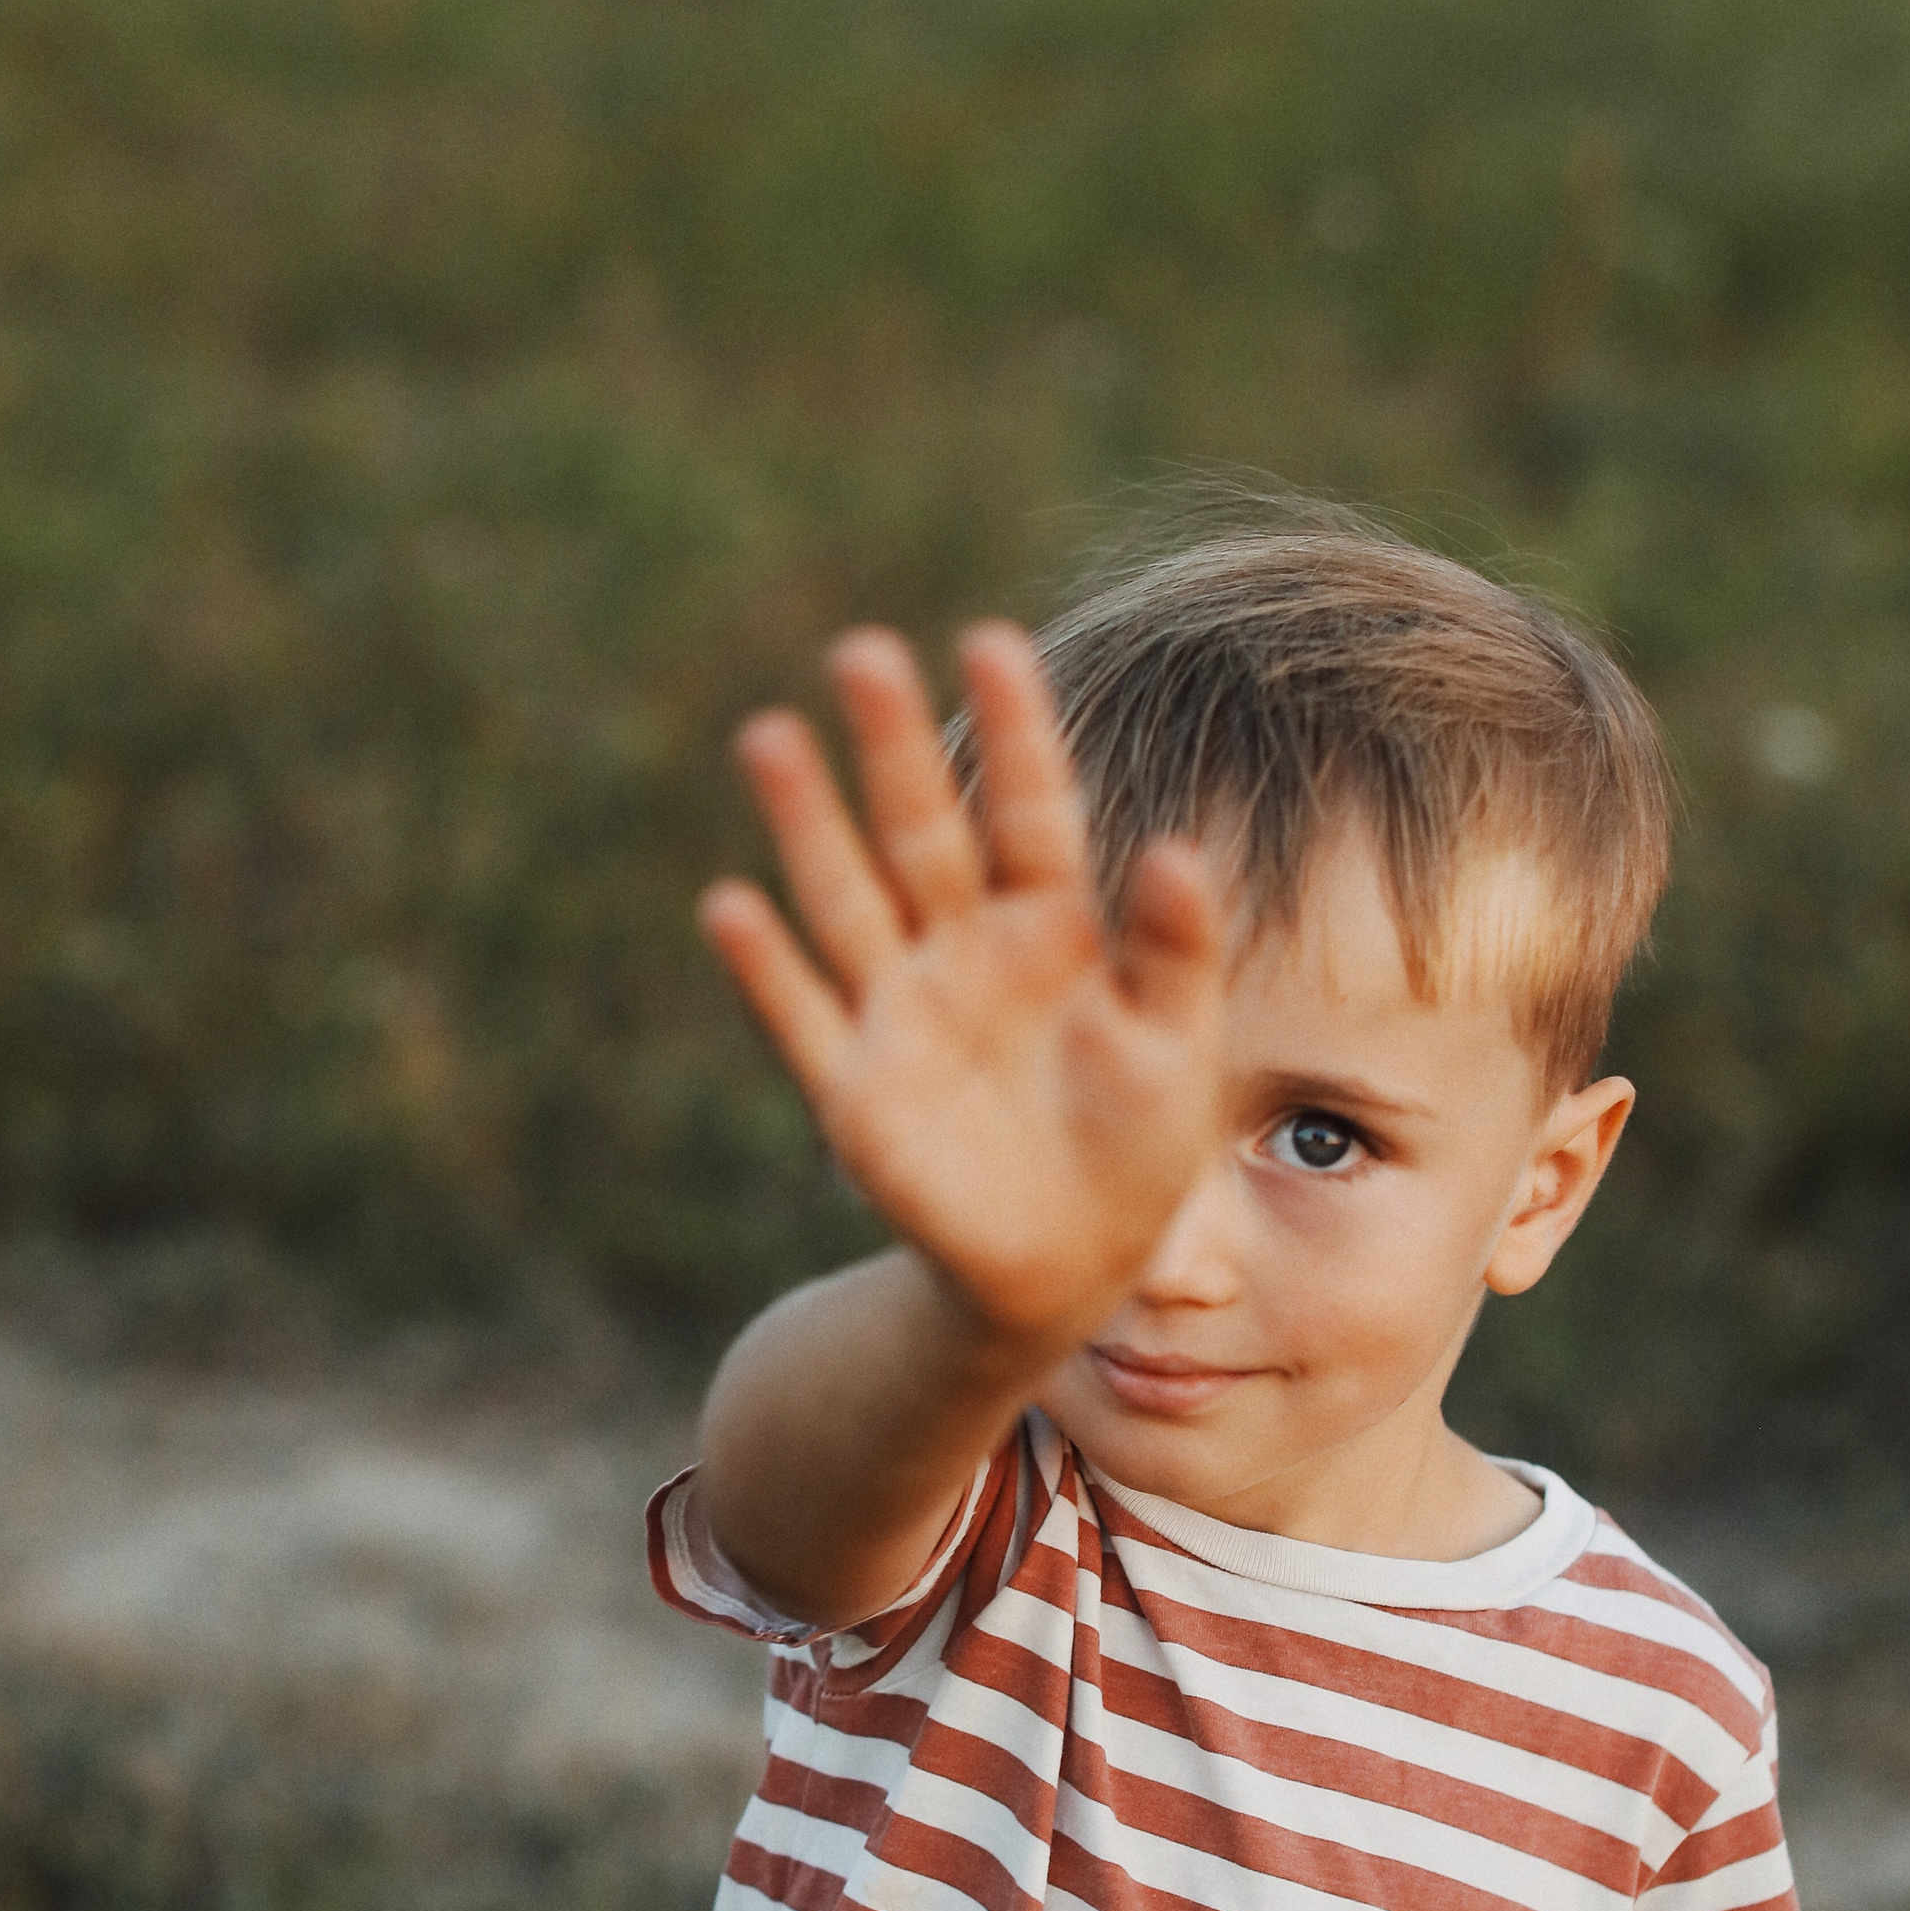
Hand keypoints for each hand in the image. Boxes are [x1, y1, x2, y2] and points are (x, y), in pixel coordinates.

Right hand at [699, 622, 1222, 1351]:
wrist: (1069, 1268)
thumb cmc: (1137, 1146)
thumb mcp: (1177, 1045)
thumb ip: (1173, 950)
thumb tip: (1178, 849)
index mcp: (1052, 926)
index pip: (1032, 808)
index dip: (1014, 730)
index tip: (989, 642)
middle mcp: (963, 949)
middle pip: (922, 829)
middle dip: (891, 745)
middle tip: (862, 650)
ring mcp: (901, 1011)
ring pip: (846, 897)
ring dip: (806, 823)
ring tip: (769, 736)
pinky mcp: (855, 1089)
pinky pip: (804, 1017)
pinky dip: (767, 969)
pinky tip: (731, 905)